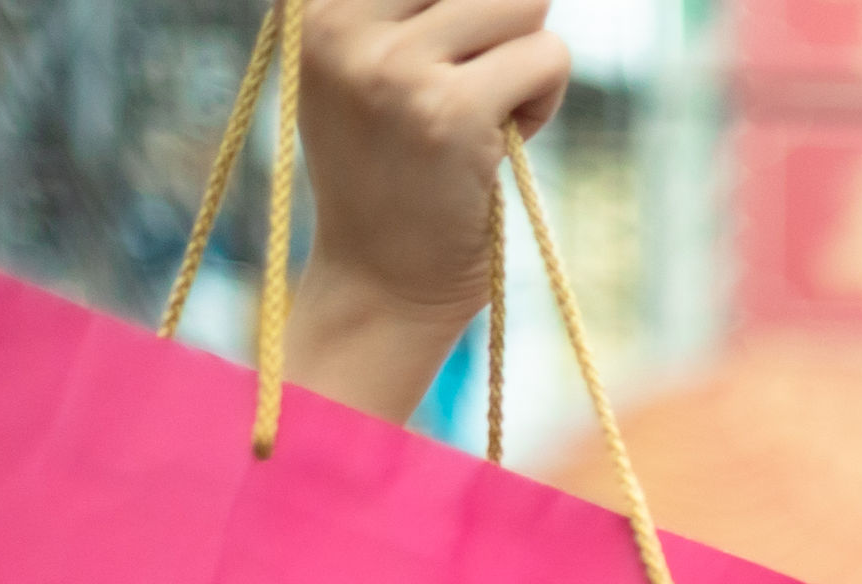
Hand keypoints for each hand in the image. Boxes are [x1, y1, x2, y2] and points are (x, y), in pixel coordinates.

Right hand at [279, 0, 571, 423]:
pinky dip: (544, 99)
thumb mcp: (372, 60)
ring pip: (525, 1)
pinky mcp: (448, 112)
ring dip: (526, 60)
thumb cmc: (393, 165)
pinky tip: (499, 142)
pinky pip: (548, 57)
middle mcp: (339, 23)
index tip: (447, 53)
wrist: (380, 279)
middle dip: (502, 21)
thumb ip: (415, 6)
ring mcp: (392, 67)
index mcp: (313, 2)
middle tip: (468, 87)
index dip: (466, 6)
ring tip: (483, 112)